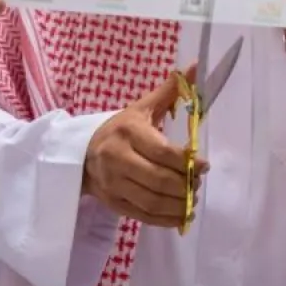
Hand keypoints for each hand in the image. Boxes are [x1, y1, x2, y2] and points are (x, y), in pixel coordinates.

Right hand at [83, 68, 207, 228]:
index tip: (204, 166)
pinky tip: (180, 216)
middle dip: (185, 185)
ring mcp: (113, 183)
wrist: (81, 153)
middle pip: (158, 180)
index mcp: (127, 132)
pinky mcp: (112, 203)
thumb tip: (198, 65)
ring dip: (178, 204)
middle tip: (198, 184)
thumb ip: (170, 90)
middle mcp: (117, 158)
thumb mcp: (141, 107)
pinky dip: (166, 219)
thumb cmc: (120, 129)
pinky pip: (143, 216)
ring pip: (152, 201)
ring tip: (192, 199)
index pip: (162, 152)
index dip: (187, 162)